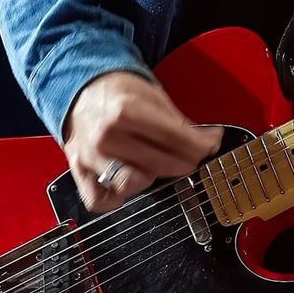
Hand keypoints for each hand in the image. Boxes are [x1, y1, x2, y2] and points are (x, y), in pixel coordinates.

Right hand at [62, 71, 223, 212]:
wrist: (82, 91)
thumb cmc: (118, 94)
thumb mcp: (152, 95)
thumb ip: (178, 122)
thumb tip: (207, 141)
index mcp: (124, 111)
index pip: (174, 137)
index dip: (201, 143)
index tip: (212, 143)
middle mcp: (106, 136)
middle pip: (159, 163)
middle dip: (186, 161)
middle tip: (195, 155)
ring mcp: (92, 158)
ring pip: (133, 184)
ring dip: (154, 176)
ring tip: (161, 162)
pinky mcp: (81, 173)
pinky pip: (101, 201)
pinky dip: (119, 197)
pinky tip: (133, 181)